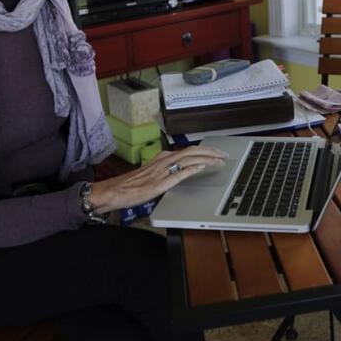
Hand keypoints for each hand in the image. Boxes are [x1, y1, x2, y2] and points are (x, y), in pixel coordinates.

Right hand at [89, 146, 227, 213]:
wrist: (115, 191)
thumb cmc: (132, 185)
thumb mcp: (153, 174)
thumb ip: (168, 171)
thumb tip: (183, 171)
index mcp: (163, 157)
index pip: (189, 150)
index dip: (206, 150)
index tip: (218, 153)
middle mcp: (164, 160)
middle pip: (193, 151)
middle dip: (211, 152)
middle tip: (225, 155)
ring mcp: (162, 170)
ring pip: (189, 158)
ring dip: (207, 158)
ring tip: (219, 160)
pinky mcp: (160, 182)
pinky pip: (179, 172)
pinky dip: (192, 168)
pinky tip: (202, 167)